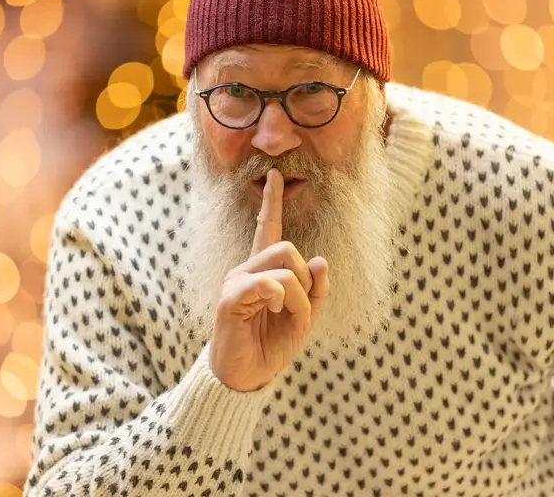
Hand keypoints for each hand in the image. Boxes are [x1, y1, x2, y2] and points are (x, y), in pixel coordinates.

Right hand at [209, 169, 329, 391]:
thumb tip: (321, 260)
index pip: (268, 230)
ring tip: (289, 318)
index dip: (272, 202)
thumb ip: (316, 291)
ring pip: (284, 265)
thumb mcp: (304, 318)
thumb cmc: (270, 346)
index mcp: (264, 272)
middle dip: (306, 280)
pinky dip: (283, 300)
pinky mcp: (231, 297)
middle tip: (300, 309)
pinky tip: (274, 313)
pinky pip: (269, 284)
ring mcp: (237, 282)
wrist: (245, 377)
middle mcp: (247, 270)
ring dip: (299, 296)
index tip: (275, 176)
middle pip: (287, 248)